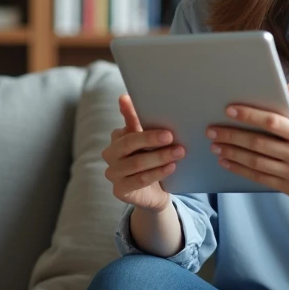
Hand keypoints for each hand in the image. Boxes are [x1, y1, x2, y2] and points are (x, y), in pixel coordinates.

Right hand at [102, 94, 184, 210]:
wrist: (154, 192)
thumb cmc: (151, 160)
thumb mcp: (148, 140)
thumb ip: (137, 120)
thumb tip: (124, 97)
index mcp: (117, 137)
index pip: (127, 125)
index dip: (134, 116)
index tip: (147, 109)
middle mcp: (110, 154)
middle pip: (129, 143)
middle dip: (151, 139)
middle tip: (170, 136)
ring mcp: (113, 173)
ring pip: (136, 163)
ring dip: (159, 157)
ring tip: (178, 152)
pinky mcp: (119, 190)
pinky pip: (140, 180)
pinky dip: (157, 173)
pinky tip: (171, 167)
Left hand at [207, 82, 288, 211]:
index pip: (273, 123)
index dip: (250, 115)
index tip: (230, 110)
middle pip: (259, 143)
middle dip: (232, 135)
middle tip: (212, 129)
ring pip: (256, 162)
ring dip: (232, 153)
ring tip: (215, 145)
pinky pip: (260, 179)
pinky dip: (241, 170)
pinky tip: (228, 163)